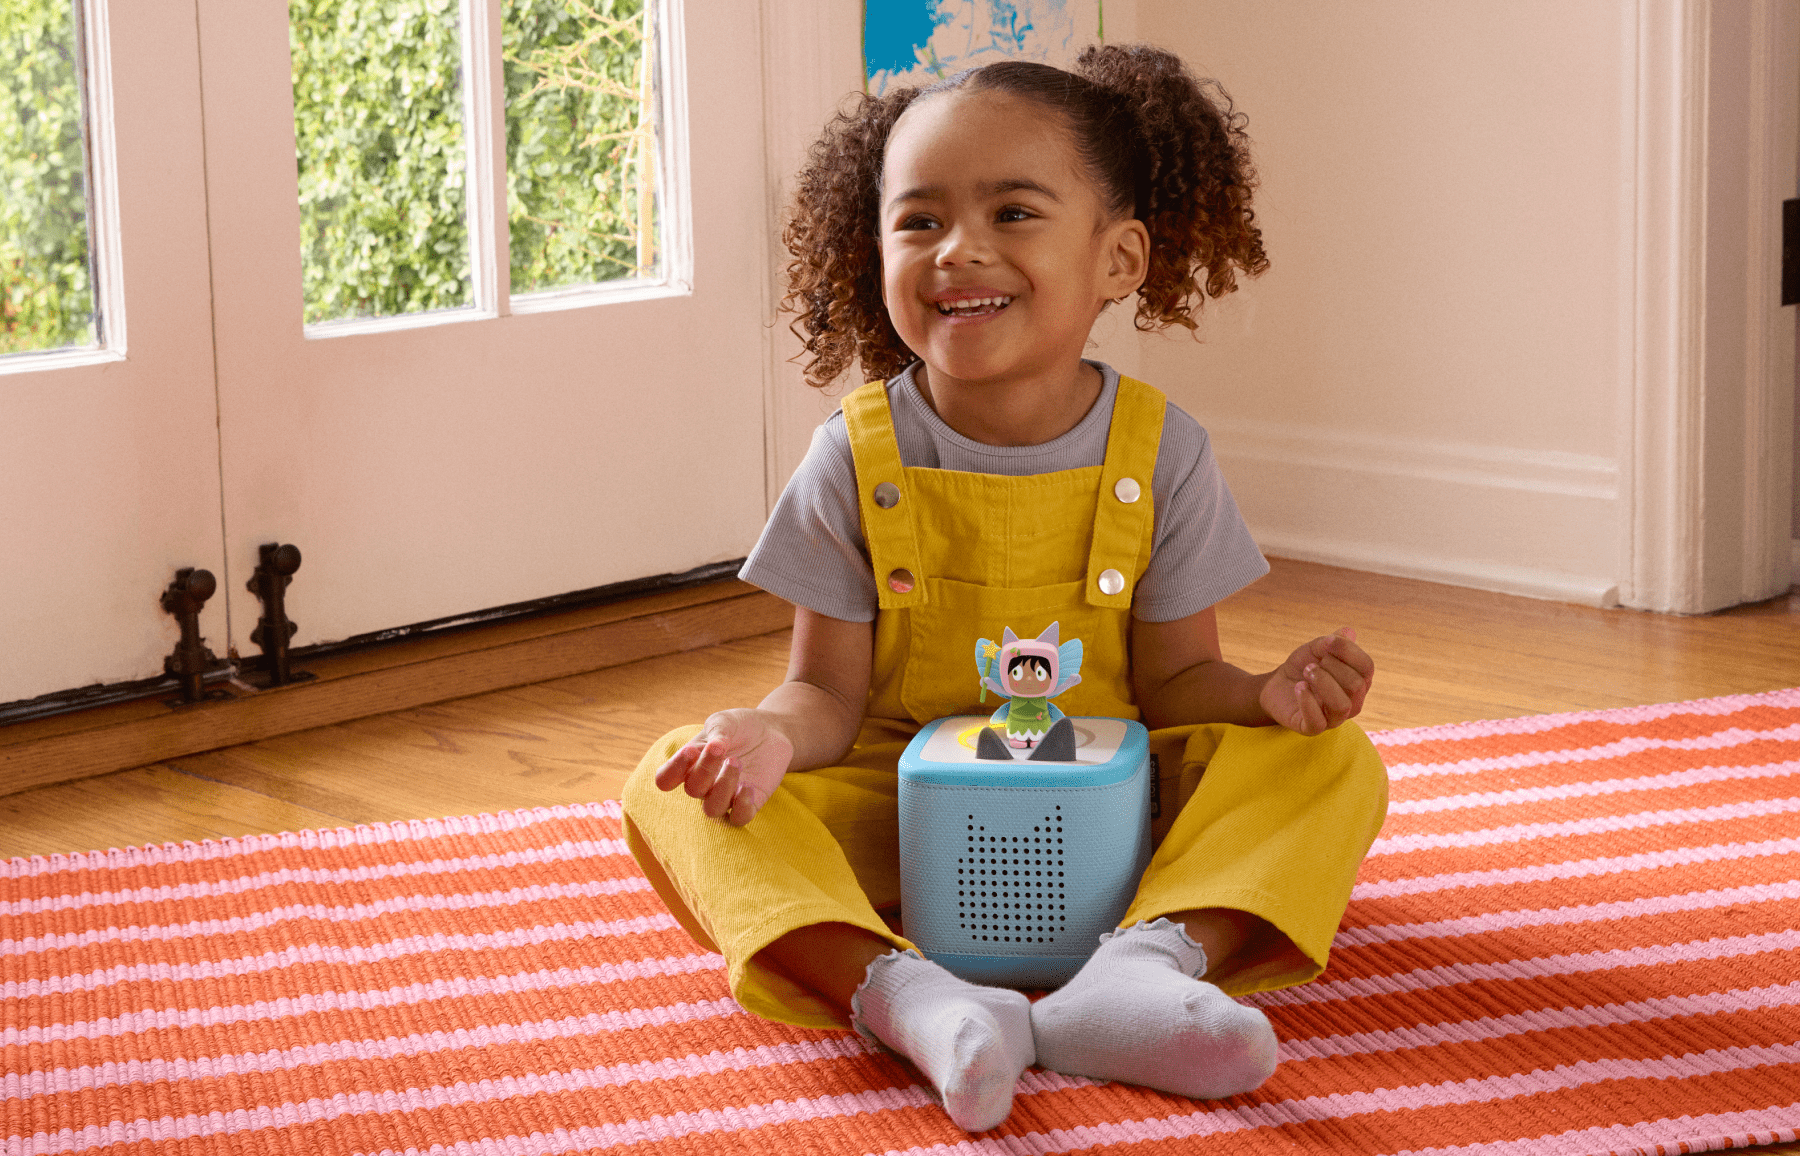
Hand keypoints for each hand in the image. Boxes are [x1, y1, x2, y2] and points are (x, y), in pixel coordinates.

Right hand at [653, 708, 794, 825]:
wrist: (771, 731)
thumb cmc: (739, 728)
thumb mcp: (724, 722)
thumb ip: (716, 732)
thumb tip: (715, 746)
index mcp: (690, 765)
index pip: (665, 779)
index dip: (673, 770)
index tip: (691, 751)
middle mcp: (704, 785)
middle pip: (692, 790)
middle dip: (705, 769)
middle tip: (721, 748)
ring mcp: (726, 796)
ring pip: (713, 809)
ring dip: (723, 786)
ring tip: (736, 762)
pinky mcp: (749, 803)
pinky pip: (739, 818)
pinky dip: (742, 805)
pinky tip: (749, 785)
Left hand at [1259, 627, 1372, 734]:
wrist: (1276, 685)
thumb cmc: (1303, 666)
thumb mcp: (1315, 649)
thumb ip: (1332, 641)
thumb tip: (1348, 633)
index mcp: (1359, 681)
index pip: (1367, 667)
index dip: (1348, 650)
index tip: (1326, 642)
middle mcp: (1353, 702)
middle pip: (1356, 684)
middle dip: (1332, 667)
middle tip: (1311, 664)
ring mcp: (1334, 718)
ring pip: (1342, 705)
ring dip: (1322, 683)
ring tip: (1306, 673)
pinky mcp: (1313, 729)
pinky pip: (1318, 721)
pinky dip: (1307, 700)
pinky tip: (1299, 687)